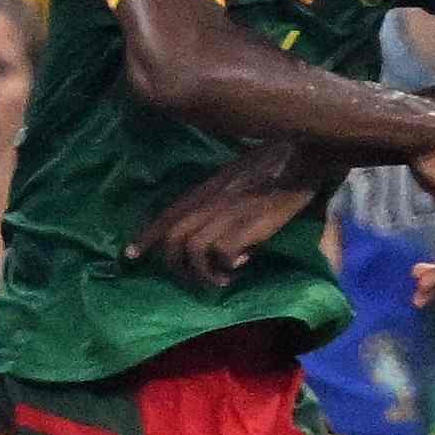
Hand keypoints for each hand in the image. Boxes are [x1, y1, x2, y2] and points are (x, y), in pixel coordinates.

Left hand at [133, 145, 328, 288]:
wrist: (302, 153)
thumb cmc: (276, 162)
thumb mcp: (237, 175)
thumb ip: (222, 200)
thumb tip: (222, 238)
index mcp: (206, 189)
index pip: (167, 215)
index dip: (146, 237)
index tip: (131, 256)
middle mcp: (210, 201)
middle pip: (173, 239)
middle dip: (176, 267)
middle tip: (194, 280)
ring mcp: (228, 213)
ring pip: (192, 251)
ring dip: (204, 274)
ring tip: (222, 281)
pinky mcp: (249, 225)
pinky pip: (222, 254)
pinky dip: (228, 266)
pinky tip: (242, 265)